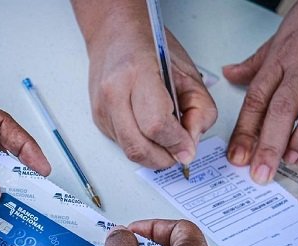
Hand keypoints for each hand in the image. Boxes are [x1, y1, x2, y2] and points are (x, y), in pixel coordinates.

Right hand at [73, 1, 216, 168]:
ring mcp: (102, 109)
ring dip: (153, 154)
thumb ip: (199, 110)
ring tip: (167, 140)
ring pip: (129, 151)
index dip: (176, 143)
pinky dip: (141, 145)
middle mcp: (113, 93)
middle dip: (163, 158)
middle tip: (179, 153)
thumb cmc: (150, 46)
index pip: (156, 125)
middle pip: (138, 146)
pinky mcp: (98, 120)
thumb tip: (190, 144)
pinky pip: (122, 145)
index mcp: (137, 74)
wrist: (115, 35)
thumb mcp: (188, 73)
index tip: (188, 147)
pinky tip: (149, 131)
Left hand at [223, 0, 297, 184]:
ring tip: (290, 160)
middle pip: (281, 108)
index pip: (256, 99)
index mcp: (279, 60)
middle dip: (268, 142)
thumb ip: (257, 62)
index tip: (236, 156)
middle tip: (260, 171)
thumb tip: (230, 74)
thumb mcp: (280, 37)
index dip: (245, 130)